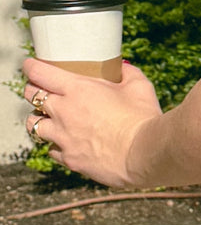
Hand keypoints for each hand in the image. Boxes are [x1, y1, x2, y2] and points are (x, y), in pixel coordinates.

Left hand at [22, 57, 162, 188]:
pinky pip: (52, 149)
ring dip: (40, 118)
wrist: (144, 153)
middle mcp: (63, 112)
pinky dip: (56, 144)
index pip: (40, 73)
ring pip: (34, 124)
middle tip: (43, 90)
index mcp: (78, 90)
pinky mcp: (69, 158)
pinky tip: (68, 142)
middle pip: (31, 97)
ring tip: (51, 118)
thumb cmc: (142, 117)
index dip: (32, 67)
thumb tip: (123, 68)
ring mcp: (63, 137)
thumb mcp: (140, 87)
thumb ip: (128, 74)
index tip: (31, 65)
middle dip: (34, 90)